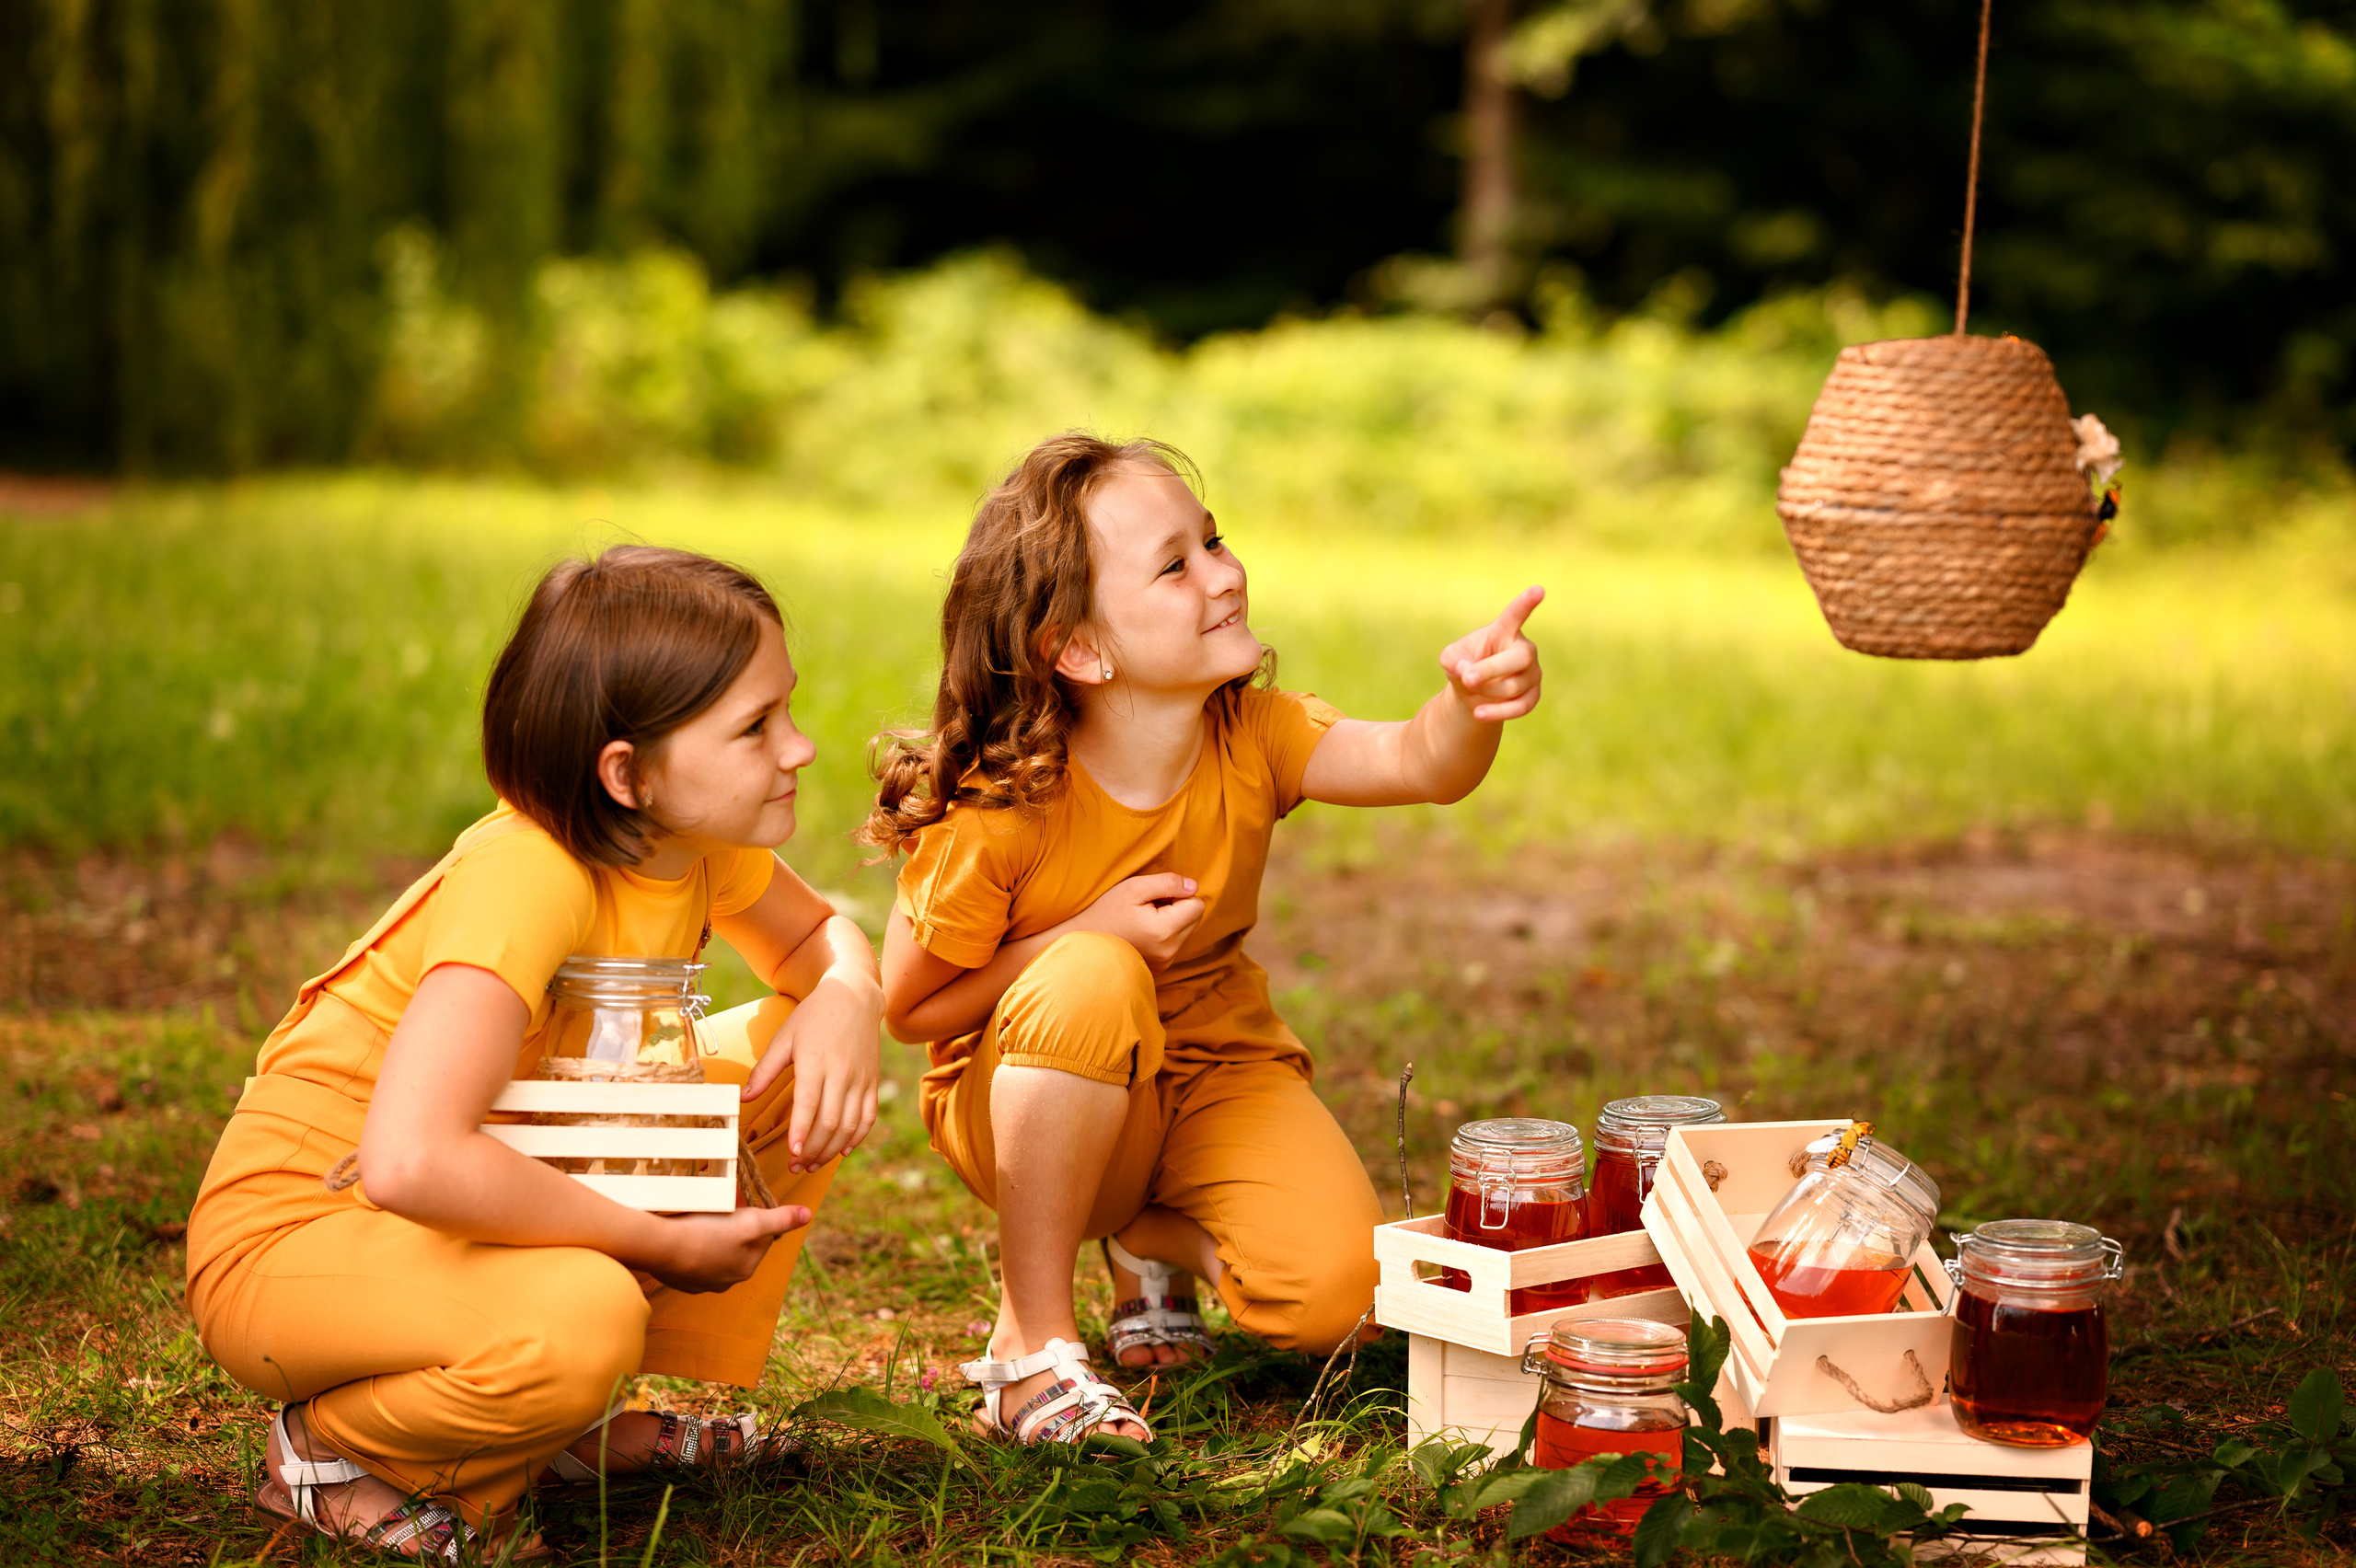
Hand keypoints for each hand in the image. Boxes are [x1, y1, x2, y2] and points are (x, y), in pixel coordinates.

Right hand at [643, 1203, 811, 1293]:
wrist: (660, 1248)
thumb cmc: (708, 1233)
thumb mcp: (750, 1222)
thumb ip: (780, 1219)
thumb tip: (808, 1215)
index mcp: (746, 1268)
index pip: (762, 1238)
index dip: (754, 1216)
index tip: (741, 1204)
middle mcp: (726, 1281)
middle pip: (739, 1245)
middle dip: (734, 1226)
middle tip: (721, 1208)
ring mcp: (701, 1283)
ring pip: (716, 1252)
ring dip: (713, 1235)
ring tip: (702, 1217)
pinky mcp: (680, 1279)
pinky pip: (693, 1258)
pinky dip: (693, 1245)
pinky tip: (685, 1231)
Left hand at [744, 969, 883, 1172]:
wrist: (854, 997)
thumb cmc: (813, 1017)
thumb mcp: (784, 1039)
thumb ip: (764, 1071)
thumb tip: (743, 1098)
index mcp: (816, 1062)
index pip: (809, 1105)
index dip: (801, 1132)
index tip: (791, 1153)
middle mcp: (841, 1073)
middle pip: (830, 1122)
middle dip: (812, 1150)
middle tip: (795, 1166)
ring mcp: (860, 1080)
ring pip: (849, 1126)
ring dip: (831, 1150)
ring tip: (812, 1164)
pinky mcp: (872, 1083)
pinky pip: (868, 1117)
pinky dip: (857, 1138)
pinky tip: (842, 1150)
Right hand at [1076, 873, 1206, 970]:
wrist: (1084, 944)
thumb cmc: (1106, 912)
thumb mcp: (1134, 888)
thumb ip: (1168, 883)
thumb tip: (1194, 886)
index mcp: (1164, 931)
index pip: (1197, 905)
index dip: (1178, 894)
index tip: (1155, 897)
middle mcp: (1169, 951)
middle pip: (1194, 918)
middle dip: (1177, 907)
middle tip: (1148, 907)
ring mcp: (1165, 962)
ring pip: (1185, 930)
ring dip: (1170, 920)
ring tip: (1143, 920)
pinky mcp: (1160, 967)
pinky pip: (1175, 943)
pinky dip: (1164, 934)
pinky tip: (1142, 932)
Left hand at [1439, 585, 1543, 721]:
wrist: (1472, 693)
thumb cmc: (1463, 666)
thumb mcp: (1449, 659)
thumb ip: (1453, 660)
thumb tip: (1468, 671)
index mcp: (1504, 630)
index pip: (1517, 614)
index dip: (1527, 603)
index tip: (1539, 590)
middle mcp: (1524, 648)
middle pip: (1520, 658)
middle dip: (1492, 670)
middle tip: (1468, 678)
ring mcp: (1533, 672)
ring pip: (1515, 686)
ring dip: (1488, 691)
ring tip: (1473, 688)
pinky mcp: (1534, 694)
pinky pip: (1522, 706)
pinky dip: (1498, 712)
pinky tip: (1478, 713)